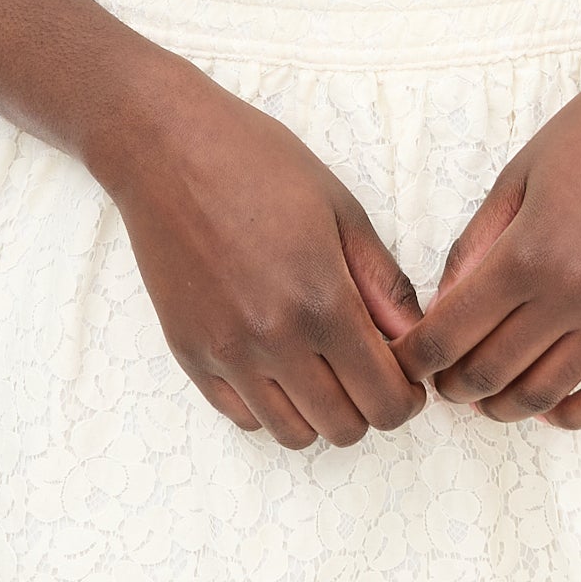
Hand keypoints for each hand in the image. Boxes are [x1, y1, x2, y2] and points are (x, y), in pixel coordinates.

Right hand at [100, 53, 427, 449]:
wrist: (165, 148)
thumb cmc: (259, 164)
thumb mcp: (341, 210)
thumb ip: (383, 283)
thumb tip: (415, 339)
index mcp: (322, 300)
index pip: (385, 400)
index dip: (407, 396)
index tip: (405, 374)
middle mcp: (273, 339)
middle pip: (344, 428)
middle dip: (369, 406)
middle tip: (367, 368)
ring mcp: (225, 353)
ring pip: (292, 434)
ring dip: (319, 412)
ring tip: (322, 366)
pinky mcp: (188, 354)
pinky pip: (242, 416)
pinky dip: (269, 405)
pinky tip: (277, 362)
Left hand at [391, 19, 580, 427]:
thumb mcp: (520, 173)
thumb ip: (476, 243)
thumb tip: (444, 303)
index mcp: (527, 253)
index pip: (451, 334)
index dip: (419, 359)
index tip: (407, 362)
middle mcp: (572, 295)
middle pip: (491, 373)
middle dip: (454, 386)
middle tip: (442, 379)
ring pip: (545, 393)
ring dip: (504, 406)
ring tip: (486, 396)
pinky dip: (574, 413)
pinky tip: (549, 406)